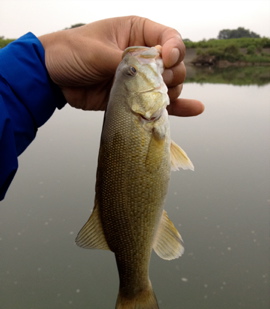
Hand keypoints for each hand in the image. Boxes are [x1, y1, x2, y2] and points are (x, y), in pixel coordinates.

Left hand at [39, 16, 203, 116]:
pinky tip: (195, 109)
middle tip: (155, 83)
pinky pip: (159, 104)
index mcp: (137, 33)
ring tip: (157, 99)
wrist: (53, 77)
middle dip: (172, 76)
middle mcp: (144, 56)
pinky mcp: (134, 99)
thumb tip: (150, 73)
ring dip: (171, 94)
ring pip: (170, 86)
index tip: (168, 59)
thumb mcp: (98, 52)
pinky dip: (178, 108)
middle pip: (175, 66)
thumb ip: (126, 63)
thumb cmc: (72, 52)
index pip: (169, 39)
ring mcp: (140, 79)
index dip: (175, 49)